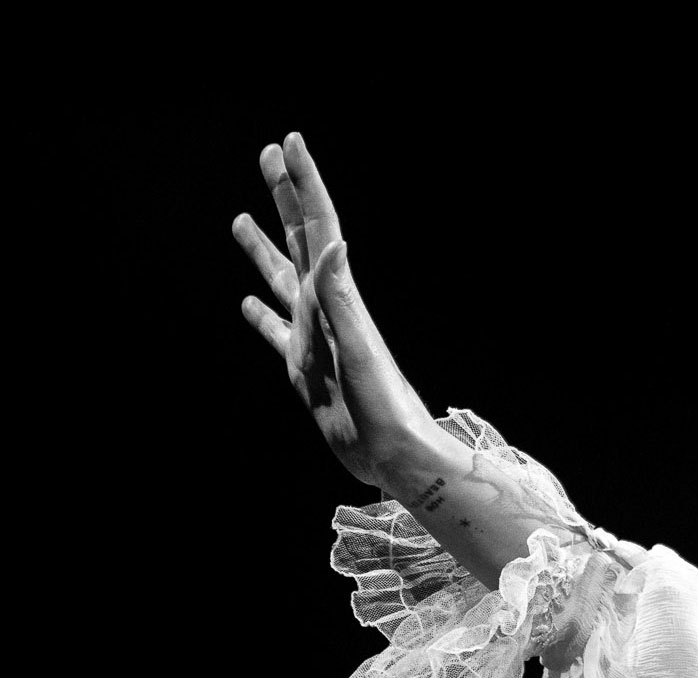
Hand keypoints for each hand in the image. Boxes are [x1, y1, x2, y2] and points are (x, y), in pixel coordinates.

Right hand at [233, 132, 439, 487]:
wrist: (396, 455)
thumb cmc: (385, 408)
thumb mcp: (360, 350)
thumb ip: (341, 298)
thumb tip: (333, 241)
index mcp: (337, 297)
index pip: (318, 227)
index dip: (304, 183)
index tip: (289, 142)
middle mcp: (325, 309)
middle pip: (299, 239)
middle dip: (284, 195)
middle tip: (268, 154)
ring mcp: (313, 337)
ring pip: (280, 280)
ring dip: (263, 247)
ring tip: (240, 218)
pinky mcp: (304, 369)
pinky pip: (275, 333)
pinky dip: (258, 315)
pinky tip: (246, 305)